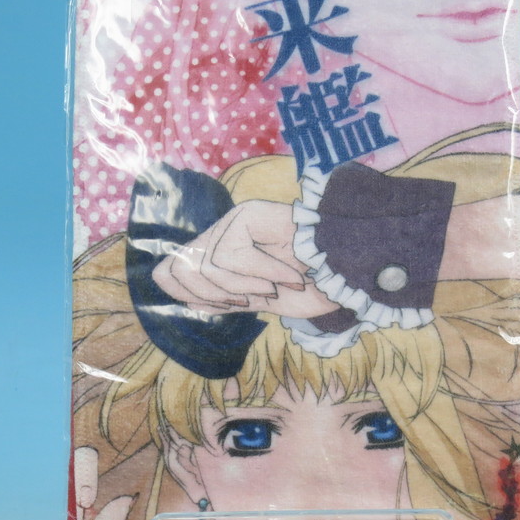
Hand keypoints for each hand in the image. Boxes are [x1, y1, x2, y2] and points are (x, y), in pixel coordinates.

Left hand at [152, 200, 338, 318]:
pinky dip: (261, 273)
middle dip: (220, 295)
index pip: (171, 269)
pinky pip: (230, 256)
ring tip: (280, 282)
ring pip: (206, 268)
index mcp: (222, 252)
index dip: (186, 292)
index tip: (231, 304)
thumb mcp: (259, 299)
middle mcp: (224, 232)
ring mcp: (235, 222)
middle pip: (183, 270)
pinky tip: (288, 273)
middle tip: (262, 293)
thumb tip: (165, 282)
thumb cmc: (315, 285)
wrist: (355, 270)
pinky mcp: (248, 214)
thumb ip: (218, 295)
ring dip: (246, 286)